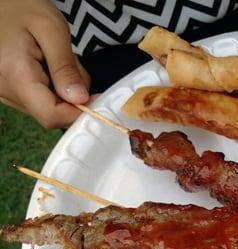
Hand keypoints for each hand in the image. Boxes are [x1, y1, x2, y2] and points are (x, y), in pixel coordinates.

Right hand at [0, 0, 89, 127]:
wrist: (0, 1)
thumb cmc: (24, 7)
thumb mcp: (53, 30)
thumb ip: (66, 68)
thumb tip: (80, 100)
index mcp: (14, 74)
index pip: (50, 114)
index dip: (77, 112)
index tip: (95, 98)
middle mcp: (4, 89)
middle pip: (50, 113)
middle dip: (72, 96)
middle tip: (72, 65)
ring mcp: (4, 92)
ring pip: (46, 108)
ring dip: (62, 91)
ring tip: (56, 61)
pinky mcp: (7, 91)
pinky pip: (37, 100)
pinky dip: (52, 88)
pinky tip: (48, 66)